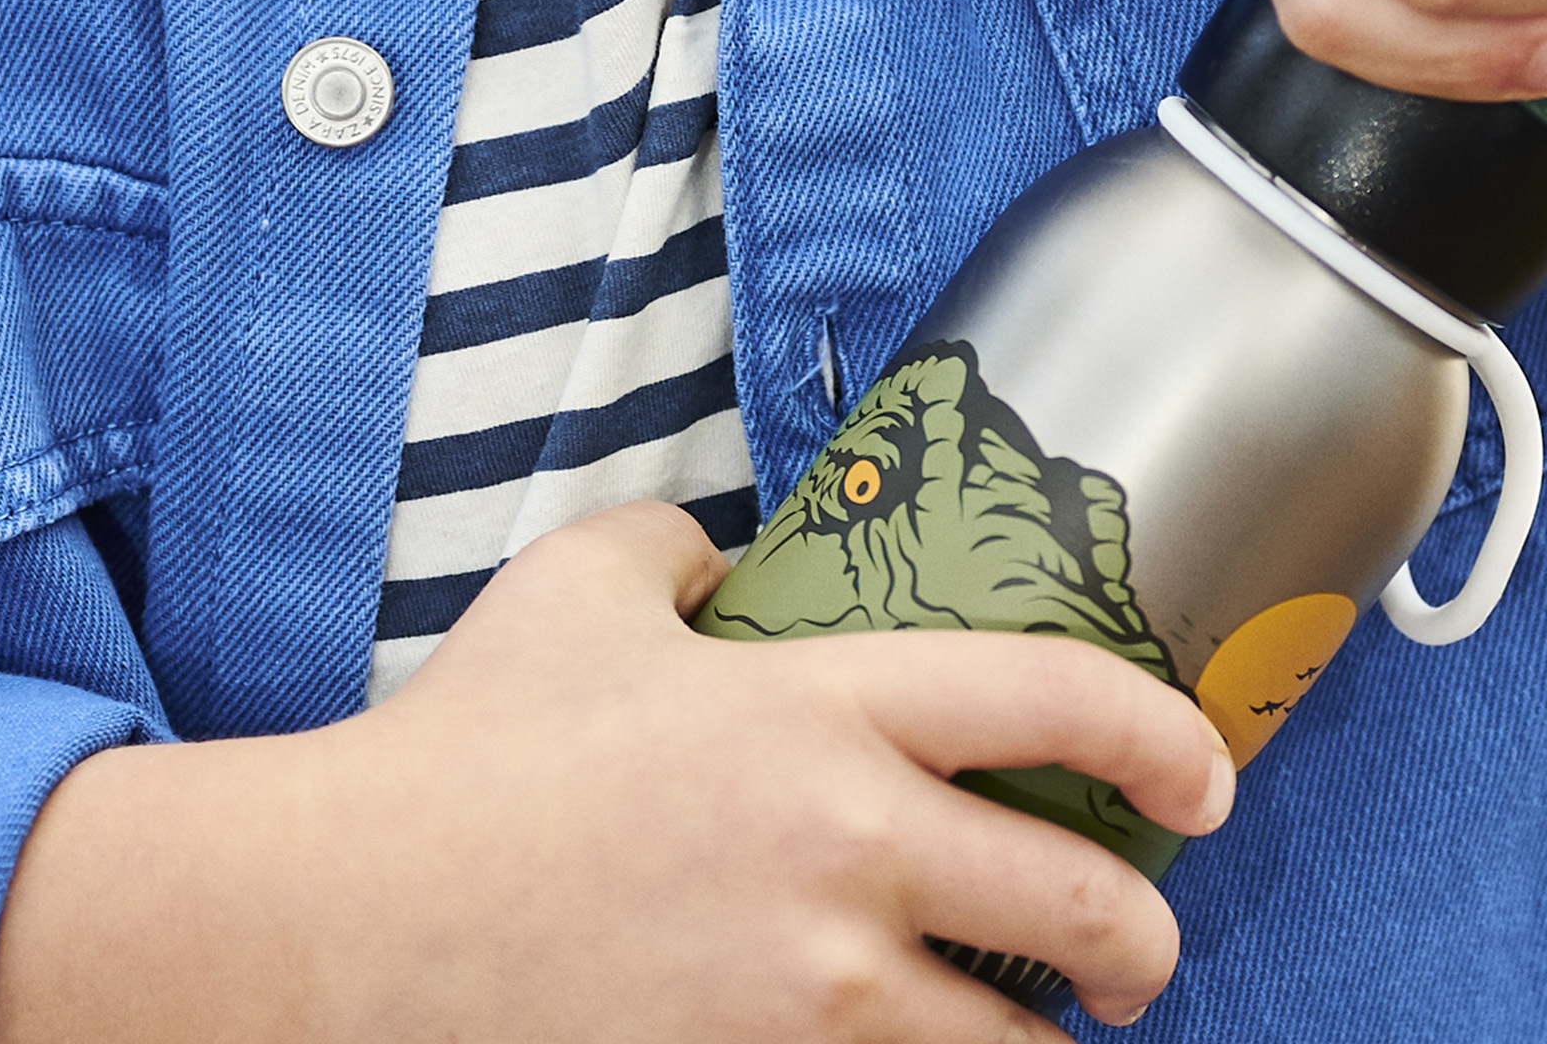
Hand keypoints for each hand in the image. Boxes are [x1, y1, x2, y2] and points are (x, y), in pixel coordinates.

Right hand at [0, 501, 1235, 1042]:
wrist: (343, 922)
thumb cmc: (459, 753)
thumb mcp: (578, 586)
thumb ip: (685, 551)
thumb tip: (739, 567)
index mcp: (820, 709)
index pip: (1059, 702)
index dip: (1164, 739)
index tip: (1203, 778)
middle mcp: (844, 854)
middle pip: (1087, 911)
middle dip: (1142, 945)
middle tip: (1135, 954)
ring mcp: (806, 996)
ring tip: (1031, 1034)